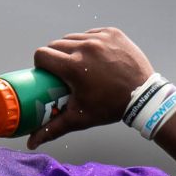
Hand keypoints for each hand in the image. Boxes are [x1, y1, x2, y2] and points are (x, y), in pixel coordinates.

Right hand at [26, 27, 153, 149]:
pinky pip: (91, 33)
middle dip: (55, 57)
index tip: (48, 73)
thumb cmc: (110, 107)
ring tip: (78, 63)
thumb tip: (31, 143)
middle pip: (55, 45)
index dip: (41, 64)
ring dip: (71, 48)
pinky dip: (89, 42)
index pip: (42, 55)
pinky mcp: (112, 33)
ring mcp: (100, 37)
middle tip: (63, 72)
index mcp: (73, 66)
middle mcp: (85, 47)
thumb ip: (52, 129)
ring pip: (73, 37)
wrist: (144, 96)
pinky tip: (94, 56)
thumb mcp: (79, 118)